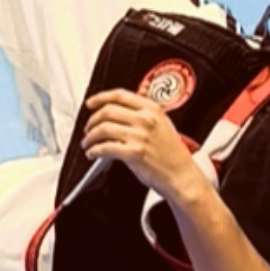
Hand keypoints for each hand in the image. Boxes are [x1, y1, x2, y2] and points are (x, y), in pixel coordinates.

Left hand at [82, 89, 199, 198]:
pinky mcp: (133, 153)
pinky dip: (94, 150)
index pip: (120, 95)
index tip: (91, 102)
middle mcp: (145, 119)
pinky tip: (93, 153)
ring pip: (103, 129)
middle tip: (89, 128)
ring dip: (90, 136)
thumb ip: (144, 114)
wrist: (181, 175)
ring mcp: (139, 136)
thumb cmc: (173, 154)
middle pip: (108, 111)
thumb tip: (121, 111)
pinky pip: (105, 148)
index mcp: (153, 109)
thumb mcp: (163, 124)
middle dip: (93, 120)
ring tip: (88, 143)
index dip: (101, 97)